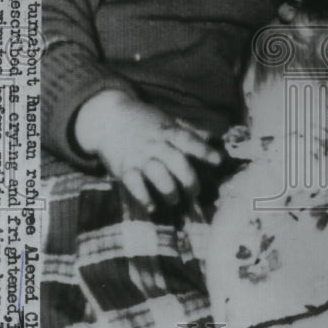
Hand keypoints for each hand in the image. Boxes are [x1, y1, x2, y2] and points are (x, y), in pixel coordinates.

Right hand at [74, 89, 221, 208]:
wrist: (108, 119)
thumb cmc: (144, 122)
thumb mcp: (168, 121)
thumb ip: (191, 131)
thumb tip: (215, 138)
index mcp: (168, 131)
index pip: (188, 140)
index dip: (204, 150)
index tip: (218, 161)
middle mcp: (155, 144)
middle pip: (176, 161)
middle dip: (189, 179)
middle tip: (195, 193)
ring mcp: (139, 156)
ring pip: (157, 173)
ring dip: (169, 190)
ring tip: (175, 200)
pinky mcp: (123, 168)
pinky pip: (134, 184)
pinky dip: (143, 197)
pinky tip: (152, 208)